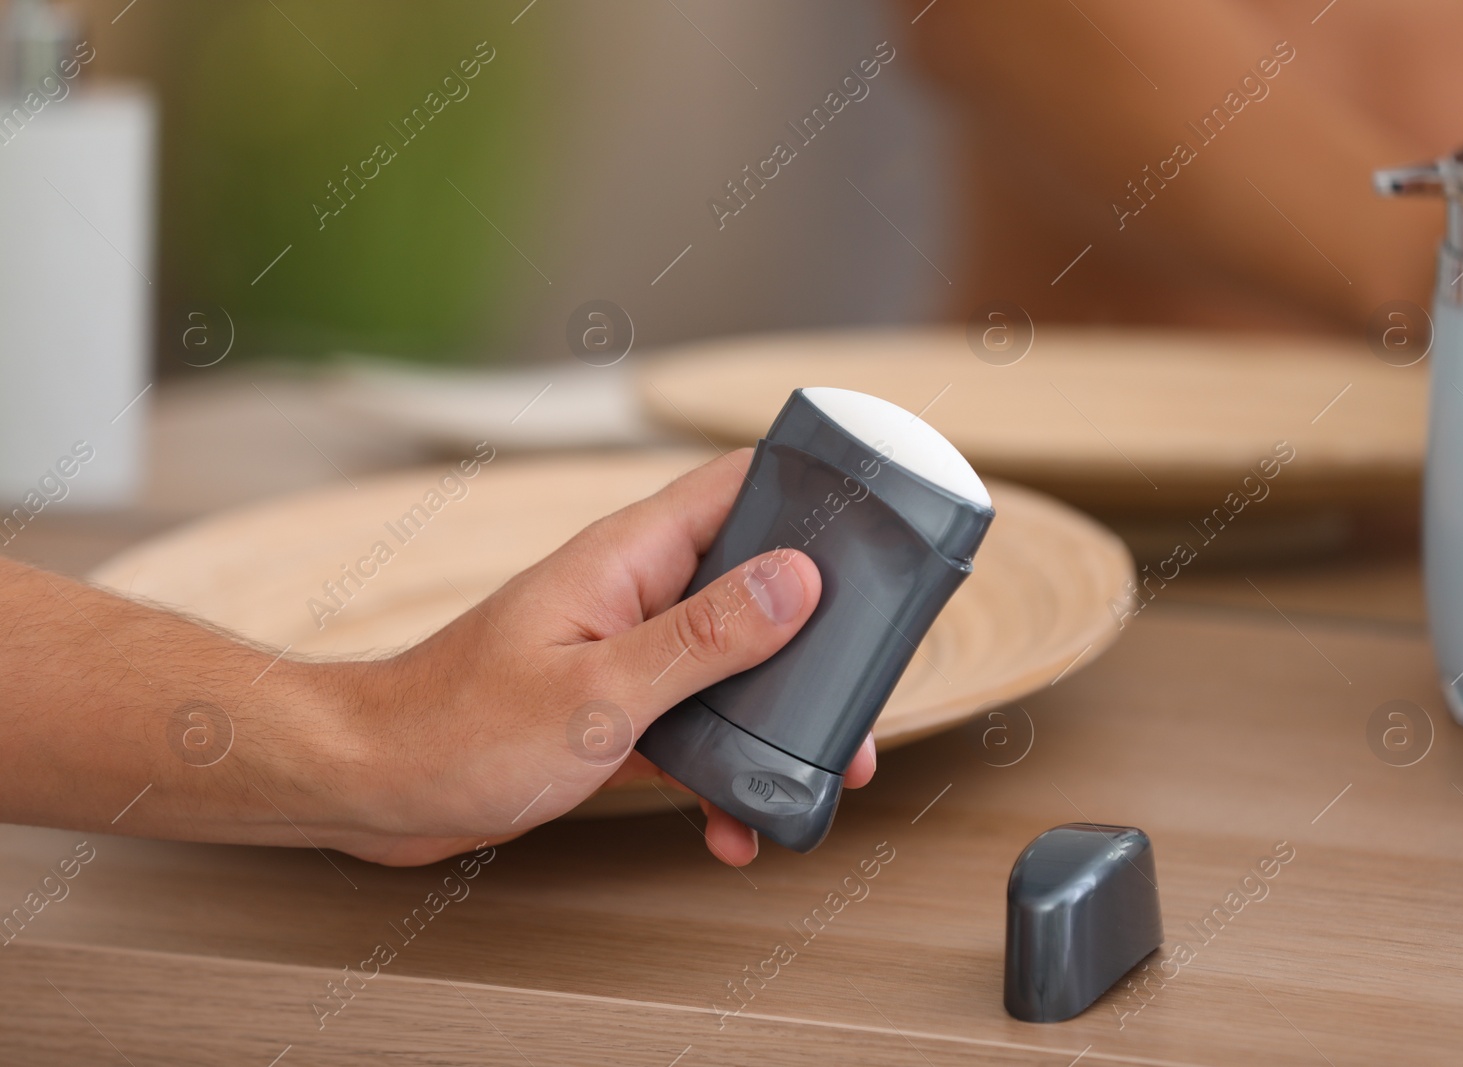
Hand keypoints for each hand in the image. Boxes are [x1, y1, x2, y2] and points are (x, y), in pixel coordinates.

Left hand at [334, 449, 875, 866]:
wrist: (369, 789)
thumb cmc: (458, 729)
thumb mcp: (602, 691)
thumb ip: (706, 637)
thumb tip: (800, 580)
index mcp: (629, 558)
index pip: (738, 486)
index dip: (811, 493)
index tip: (877, 523)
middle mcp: (632, 592)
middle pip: (753, 583)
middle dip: (813, 637)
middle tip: (860, 689)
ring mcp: (622, 650)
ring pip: (729, 665)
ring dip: (771, 718)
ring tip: (814, 769)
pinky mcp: (610, 708)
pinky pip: (690, 725)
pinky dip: (719, 769)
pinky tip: (729, 821)